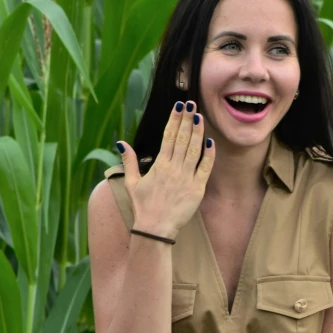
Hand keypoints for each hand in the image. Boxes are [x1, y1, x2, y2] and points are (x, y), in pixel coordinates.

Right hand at [116, 100, 214, 237]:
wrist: (155, 229)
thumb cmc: (143, 207)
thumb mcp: (132, 183)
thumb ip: (130, 161)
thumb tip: (122, 143)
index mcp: (159, 165)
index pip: (168, 136)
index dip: (174, 119)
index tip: (179, 106)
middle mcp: (173, 169)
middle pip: (182, 139)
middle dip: (187, 120)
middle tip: (192, 104)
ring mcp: (186, 178)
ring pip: (194, 150)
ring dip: (198, 132)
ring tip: (200, 117)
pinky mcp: (197, 189)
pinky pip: (204, 168)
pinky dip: (208, 155)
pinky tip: (210, 141)